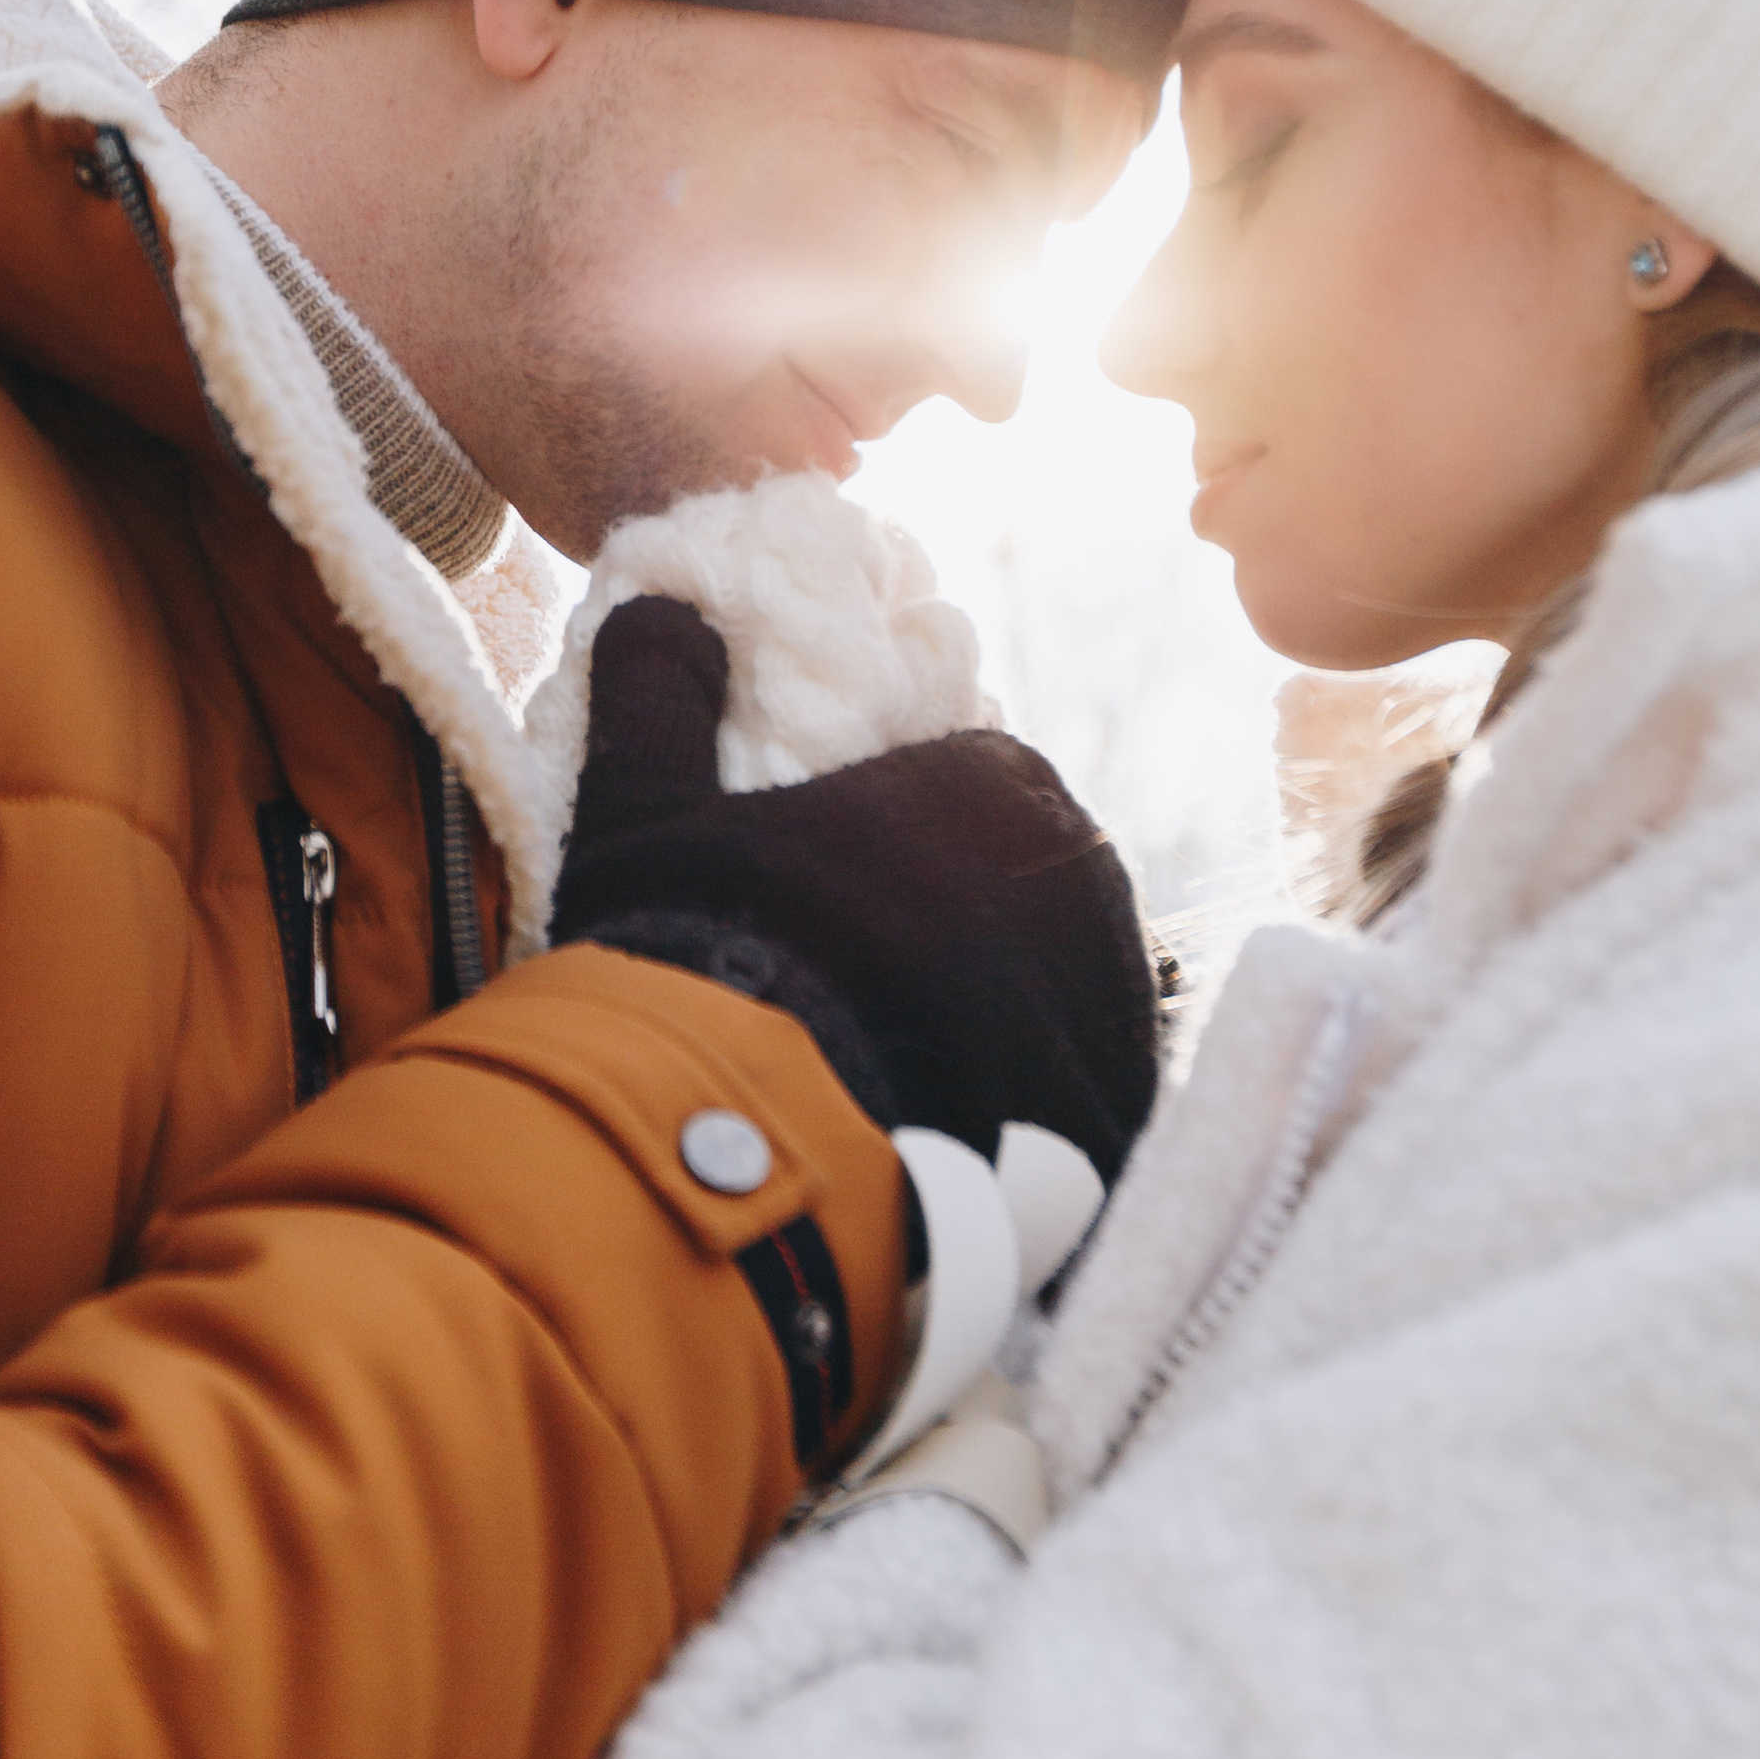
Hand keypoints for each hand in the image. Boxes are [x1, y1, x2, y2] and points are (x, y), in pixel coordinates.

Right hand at [549, 595, 1165, 1190]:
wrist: (750, 1142)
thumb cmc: (697, 949)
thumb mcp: (645, 810)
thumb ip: (658, 697)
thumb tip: (659, 606)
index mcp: (993, 786)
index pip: (978, 790)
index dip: (914, 844)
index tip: (852, 900)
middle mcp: (1079, 884)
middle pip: (1033, 896)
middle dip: (974, 935)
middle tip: (878, 998)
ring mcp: (1108, 1010)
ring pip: (1066, 1003)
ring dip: (1010, 1032)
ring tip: (914, 1085)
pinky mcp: (1115, 1125)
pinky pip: (1086, 1113)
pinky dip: (1037, 1129)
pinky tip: (964, 1152)